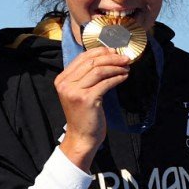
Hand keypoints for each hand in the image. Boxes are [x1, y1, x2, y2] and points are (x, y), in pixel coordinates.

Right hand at [55, 47, 130, 170]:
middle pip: (92, 62)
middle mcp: (65, 84)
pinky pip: (105, 83)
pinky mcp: (87, 99)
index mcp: (62, 79)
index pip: (82, 57)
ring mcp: (75, 92)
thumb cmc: (83, 115)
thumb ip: (84, 77)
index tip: (114, 51)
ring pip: (99, 70)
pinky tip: (124, 77)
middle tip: (125, 58)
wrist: (81, 138)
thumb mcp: (78, 92)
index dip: (100, 51)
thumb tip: (105, 57)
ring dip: (116, 67)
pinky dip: (117, 78)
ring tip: (126, 67)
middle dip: (111, 57)